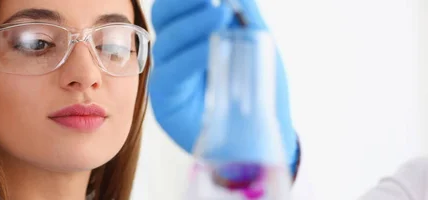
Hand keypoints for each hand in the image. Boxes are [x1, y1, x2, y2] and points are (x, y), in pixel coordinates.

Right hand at [150, 0, 298, 171]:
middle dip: (184, 4)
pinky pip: (171, 73)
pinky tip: (211, 47)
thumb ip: (245, 14)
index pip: (175, 9)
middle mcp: (174, 54)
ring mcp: (167, 76)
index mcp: (191, 37)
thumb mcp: (258, 44)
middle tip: (211, 0)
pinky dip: (192, 56)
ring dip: (194, 26)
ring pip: (166, 42)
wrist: (263, 133)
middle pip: (163, 20)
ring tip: (220, 15)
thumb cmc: (258, 88)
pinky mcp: (165, 101)